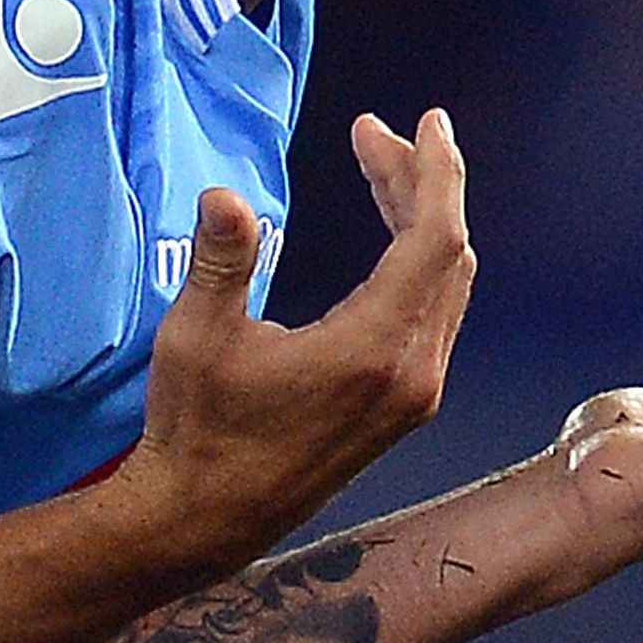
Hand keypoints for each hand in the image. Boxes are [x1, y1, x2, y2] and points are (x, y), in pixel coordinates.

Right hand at [113, 110, 476, 575]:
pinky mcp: (402, 409)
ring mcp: (413, 395)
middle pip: (447, 254)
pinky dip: (418, 264)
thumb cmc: (195, 431)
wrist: (204, 521)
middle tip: (375, 134)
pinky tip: (389, 239)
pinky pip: (432, 316)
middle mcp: (412, 374)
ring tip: (380, 171)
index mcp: (374, 350)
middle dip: (418, 184)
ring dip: (420, 223)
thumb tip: (225, 197)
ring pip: (444, 285)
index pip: (435, 239)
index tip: (425, 121)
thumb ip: (220, 262)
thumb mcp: (196, 339)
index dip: (435, 171)